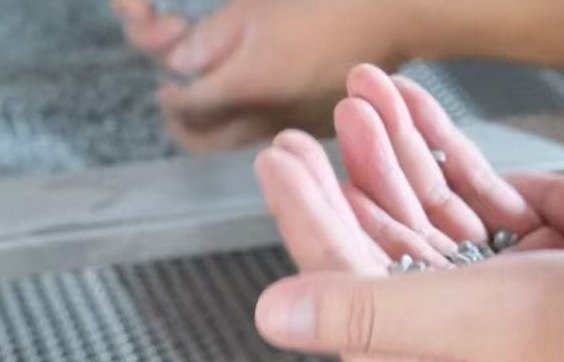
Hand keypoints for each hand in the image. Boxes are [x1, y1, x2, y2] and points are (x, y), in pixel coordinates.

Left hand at [112, 0, 407, 151]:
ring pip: (234, 143)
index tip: (169, 80)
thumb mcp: (256, 8)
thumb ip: (210, 39)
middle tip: (180, 96)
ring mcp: (292, 129)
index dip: (170, 95)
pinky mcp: (315, 130)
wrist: (391, 20)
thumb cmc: (326, 3)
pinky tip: (263, 92)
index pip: (186, 108)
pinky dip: (250, 122)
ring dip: (216, 124)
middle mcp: (267, 121)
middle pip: (203, 143)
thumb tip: (179, 64)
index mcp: (248, 87)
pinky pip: (268, 136)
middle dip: (182, 122)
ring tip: (220, 90)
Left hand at [250, 87, 563, 361]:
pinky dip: (441, 196)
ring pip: (415, 250)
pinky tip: (424, 156)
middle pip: (369, 267)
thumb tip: (271, 316)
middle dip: (342, 190)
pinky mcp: (510, 320)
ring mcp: (472, 344)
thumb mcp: (474, 323)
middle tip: (304, 139)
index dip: (305, 217)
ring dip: (390, 180)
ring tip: (362, 118)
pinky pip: (461, 249)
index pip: (337, 289)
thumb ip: (365, 314)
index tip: (278, 159)